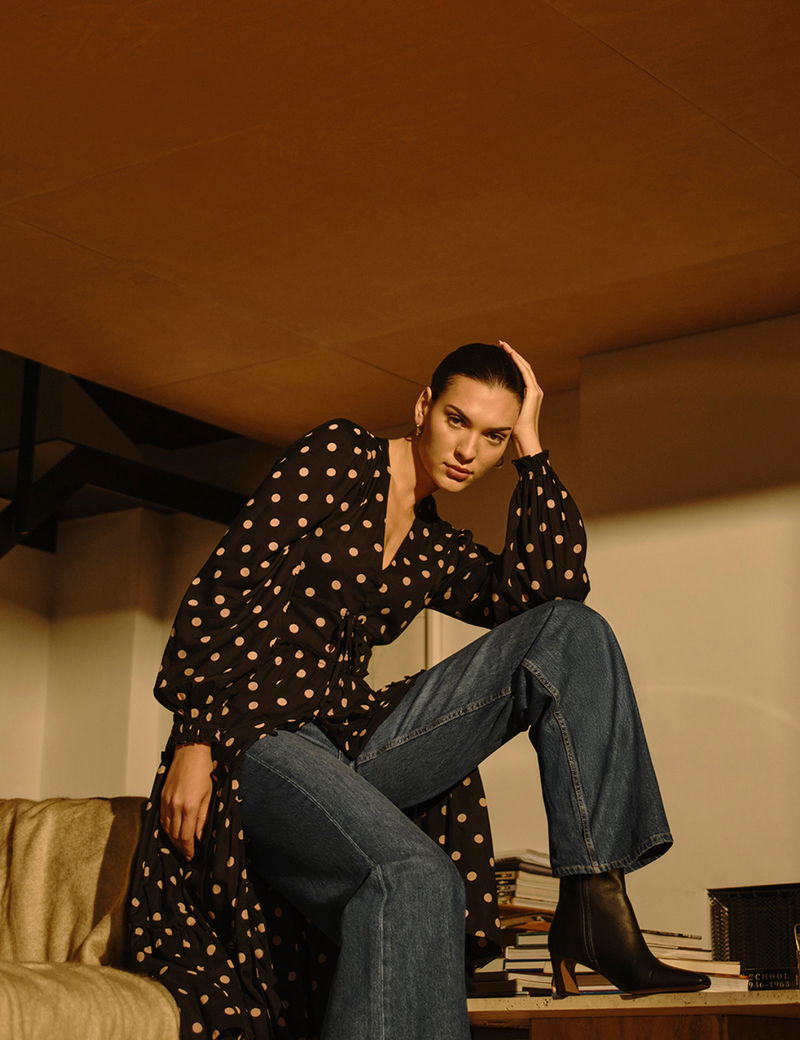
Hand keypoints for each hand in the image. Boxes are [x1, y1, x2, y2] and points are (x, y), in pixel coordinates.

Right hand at [160, 743, 213, 860]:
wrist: (191, 751)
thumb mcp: (209, 796)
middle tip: (187, 854)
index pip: (186, 836)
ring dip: (173, 839)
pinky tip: (173, 830)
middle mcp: (175, 806)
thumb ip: (203, 818)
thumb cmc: (204, 770)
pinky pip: (162, 818)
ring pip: (166, 828)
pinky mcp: (161, 796)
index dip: (188, 849)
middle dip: (181, 847)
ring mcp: (166, 801)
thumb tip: (200, 836)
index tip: (191, 856)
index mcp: (189, 806)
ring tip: (181, 845)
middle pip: (174, 835)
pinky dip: (167, 827)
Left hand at [498, 340, 543, 456]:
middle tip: (500, 344)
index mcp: (528, 395)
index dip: (511, 361)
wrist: (524, 439)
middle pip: (523, 366)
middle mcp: (534, 391)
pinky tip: (509, 354)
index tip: (499, 353)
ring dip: (514, 354)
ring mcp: (535, 391)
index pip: (520, 373)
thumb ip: (500, 404)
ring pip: (524, 366)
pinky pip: (525, 372)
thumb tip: (484, 399)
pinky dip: (517, 361)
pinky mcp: (533, 393)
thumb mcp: (504, 412)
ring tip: (503, 345)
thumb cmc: (513, 431)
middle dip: (511, 354)